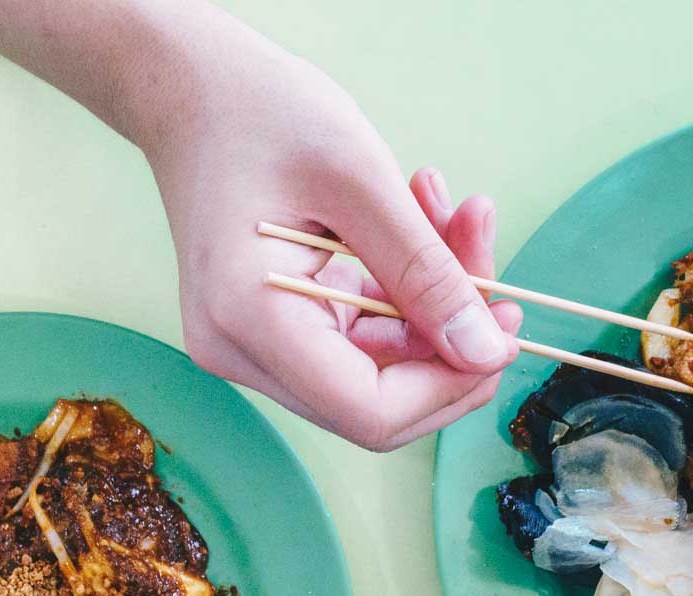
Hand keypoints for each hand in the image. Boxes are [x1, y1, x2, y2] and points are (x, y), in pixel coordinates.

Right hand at [144, 37, 520, 450]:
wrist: (189, 89)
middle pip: (377, 402)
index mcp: (248, 319)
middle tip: (496, 272)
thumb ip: (427, 272)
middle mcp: (240, 351)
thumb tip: (487, 353)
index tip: (503, 328)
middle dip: (449, 342)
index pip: (368, 411)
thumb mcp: (361, 179)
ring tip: (459, 216)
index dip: (449, 385)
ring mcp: (253, 346)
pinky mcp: (273, 328)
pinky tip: (423, 223)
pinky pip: (362, 338)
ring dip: (434, 306)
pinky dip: (405, 293)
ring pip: (379, 368)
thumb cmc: (261, 112)